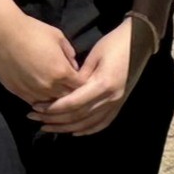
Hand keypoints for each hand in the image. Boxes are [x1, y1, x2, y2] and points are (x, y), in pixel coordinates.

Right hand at [0, 9, 82, 107]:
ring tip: (54, 91)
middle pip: (66, 97)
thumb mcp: (58, 38)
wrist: (2, 32)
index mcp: (61, 72)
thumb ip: (69, 54)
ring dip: (53, 98)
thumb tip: (74, 67)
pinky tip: (40, 93)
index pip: (80, 86)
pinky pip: (32, 101)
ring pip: (49, 103)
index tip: (79, 78)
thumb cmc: (32, 31)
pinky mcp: (16, 92)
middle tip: (67, 86)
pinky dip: (39, 100)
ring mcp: (31, 90)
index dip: (81, 83)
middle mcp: (48, 85)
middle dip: (69, 92)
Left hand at [28, 20, 142, 137]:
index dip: (53, 108)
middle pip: (78, 116)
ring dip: (66, 128)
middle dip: (54, 119)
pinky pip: (103, 122)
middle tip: (34, 118)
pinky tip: (75, 132)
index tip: (36, 107)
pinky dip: (88, 129)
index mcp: (103, 84)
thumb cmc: (114, 44)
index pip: (73, 103)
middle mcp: (111, 98)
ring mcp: (117, 103)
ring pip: (88, 123)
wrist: (140, 42)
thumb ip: (79, 76)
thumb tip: (64, 90)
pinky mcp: (120, 104)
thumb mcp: (94, 56)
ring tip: (48, 127)